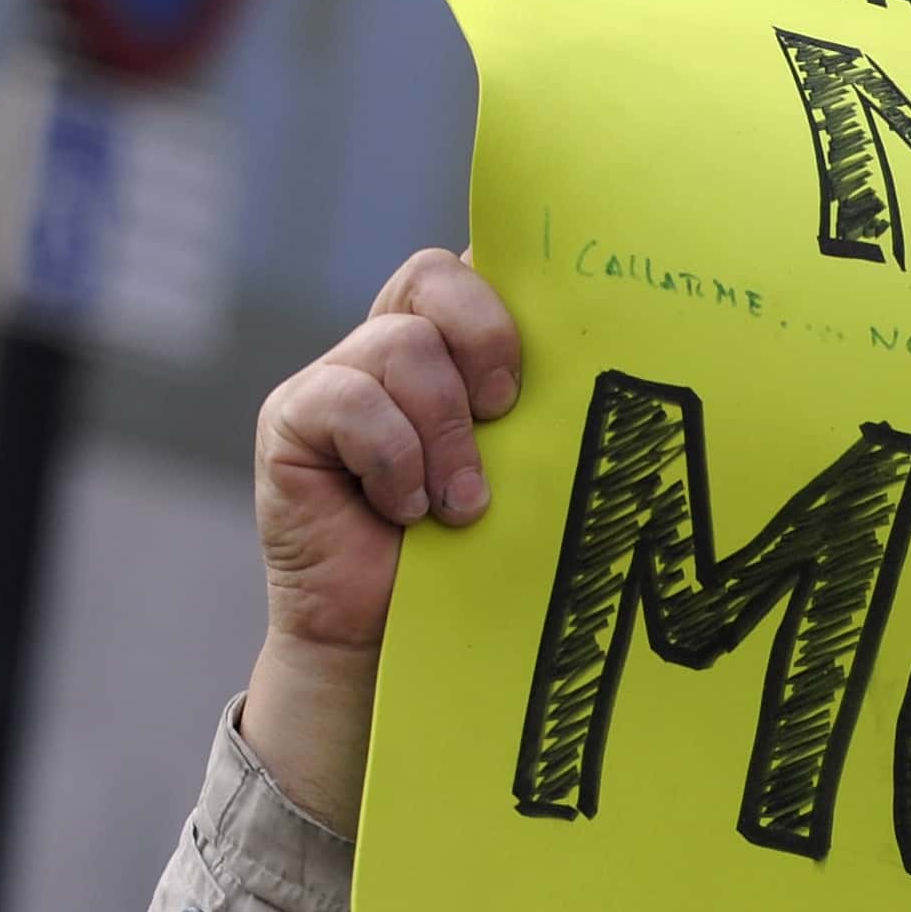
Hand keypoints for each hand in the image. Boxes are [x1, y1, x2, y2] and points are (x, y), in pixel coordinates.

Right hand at [242, 249, 521, 830]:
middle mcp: (390, 347)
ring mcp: (336, 379)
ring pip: (400, 346)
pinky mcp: (292, 420)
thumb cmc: (479, 561)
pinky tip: (405, 511)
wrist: (392, 648)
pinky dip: (392, 458)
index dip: (512, 288)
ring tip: (460, 506)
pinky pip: (348, 400)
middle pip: (431, 276)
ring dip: (443, 432)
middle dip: (484, 339)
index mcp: (454, 347)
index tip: (544, 358)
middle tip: (507, 413)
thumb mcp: (528, 475)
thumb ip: (546, 413)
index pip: (479, 264)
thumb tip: (618, 361)